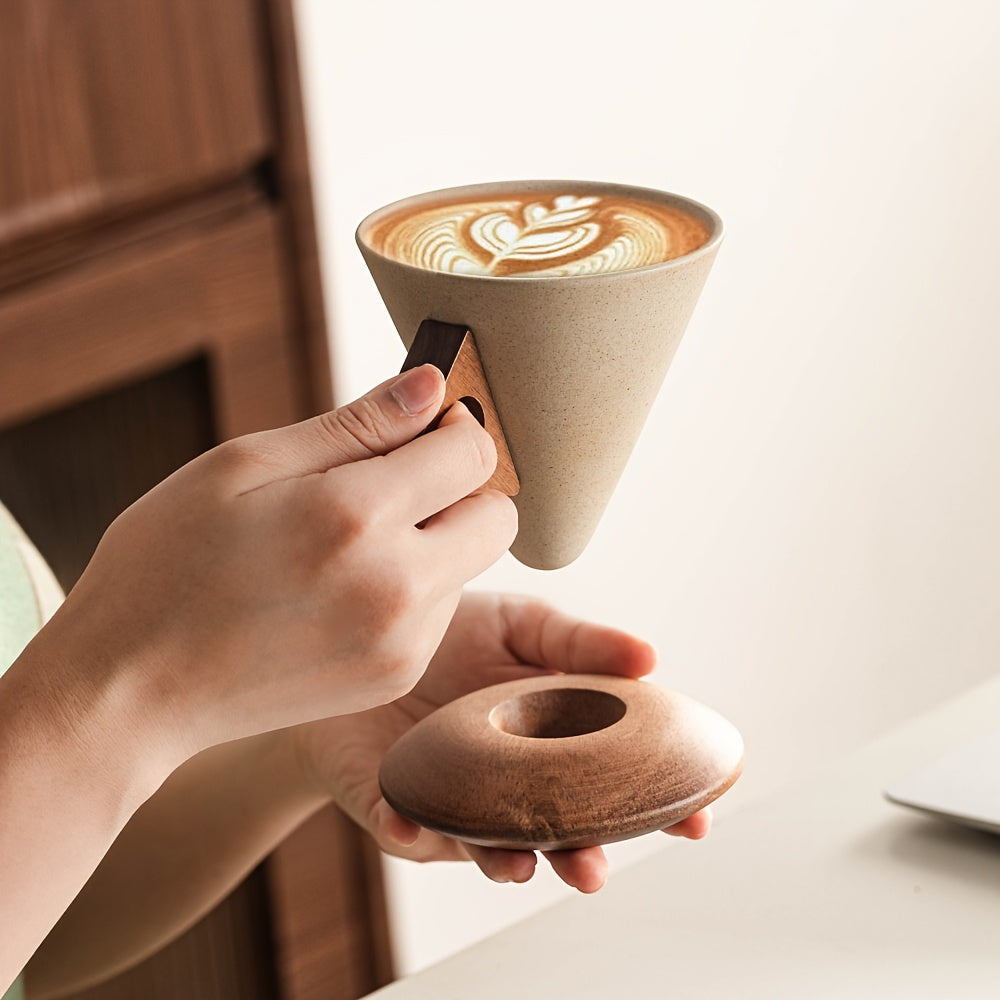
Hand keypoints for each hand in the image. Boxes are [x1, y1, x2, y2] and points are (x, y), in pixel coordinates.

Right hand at [40, 366, 517, 759]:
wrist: (131, 687)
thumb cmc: (169, 561)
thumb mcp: (244, 464)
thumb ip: (355, 424)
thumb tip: (434, 386)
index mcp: (356, 515)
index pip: (474, 452)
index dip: (453, 428)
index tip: (420, 427)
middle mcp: (397, 585)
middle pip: (498, 515)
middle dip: (461, 487)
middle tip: (392, 484)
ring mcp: (402, 642)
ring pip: (472, 564)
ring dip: (436, 540)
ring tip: (348, 543)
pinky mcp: (394, 675)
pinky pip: (440, 611)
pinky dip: (414, 588)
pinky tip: (344, 588)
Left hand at [293, 592, 711, 893]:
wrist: (362, 634)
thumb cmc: (451, 633)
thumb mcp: (520, 622)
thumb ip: (580, 643)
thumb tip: (652, 658)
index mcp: (549, 740)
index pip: (612, 777)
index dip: (656, 802)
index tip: (696, 819)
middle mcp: (509, 781)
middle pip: (557, 829)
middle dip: (580, 855)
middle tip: (596, 867)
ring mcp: (453, 799)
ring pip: (486, 845)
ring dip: (504, 861)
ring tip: (519, 865)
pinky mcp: (393, 802)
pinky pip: (400, 825)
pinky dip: (406, 829)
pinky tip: (410, 824)